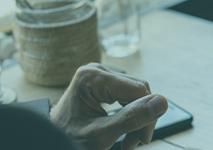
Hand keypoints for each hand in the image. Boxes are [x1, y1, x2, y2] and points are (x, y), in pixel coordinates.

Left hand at [50, 63, 167, 149]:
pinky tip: (123, 132)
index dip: (147, 116)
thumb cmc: (68, 139)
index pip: (139, 90)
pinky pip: (127, 96)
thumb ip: (132, 118)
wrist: (50, 141)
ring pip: (136, 95)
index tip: (142, 140)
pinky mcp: (102, 83)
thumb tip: (162, 102)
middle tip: (133, 143)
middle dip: (140, 119)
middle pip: (138, 91)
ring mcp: (99, 76)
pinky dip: (128, 115)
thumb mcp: (102, 134)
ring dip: (136, 119)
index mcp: (92, 77)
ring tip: (127, 141)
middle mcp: (96, 70)